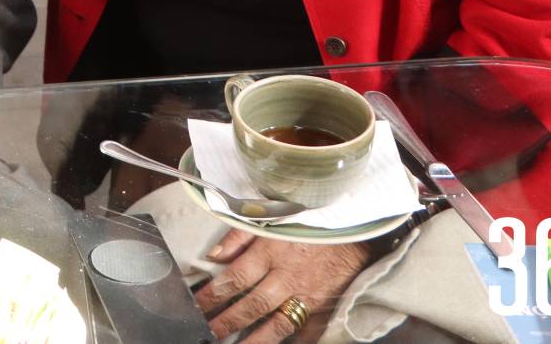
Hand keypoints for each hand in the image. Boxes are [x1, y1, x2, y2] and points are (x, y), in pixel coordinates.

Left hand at [193, 228, 373, 340]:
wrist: (353, 229)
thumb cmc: (307, 223)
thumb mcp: (271, 219)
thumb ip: (240, 236)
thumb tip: (214, 255)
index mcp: (272, 252)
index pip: (236, 278)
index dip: (214, 294)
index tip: (197, 305)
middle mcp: (289, 276)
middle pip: (254, 305)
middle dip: (228, 321)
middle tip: (209, 332)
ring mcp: (309, 296)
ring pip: (279, 324)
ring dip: (255, 340)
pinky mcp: (326, 308)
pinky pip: (308, 332)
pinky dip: (294, 341)